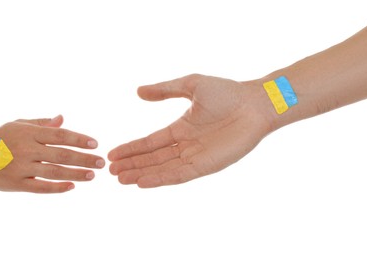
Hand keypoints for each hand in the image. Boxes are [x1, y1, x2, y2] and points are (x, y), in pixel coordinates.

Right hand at [0, 115, 104, 192]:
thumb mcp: (17, 125)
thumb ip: (41, 123)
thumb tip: (63, 118)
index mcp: (28, 133)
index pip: (60, 135)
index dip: (79, 139)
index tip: (95, 143)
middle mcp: (26, 150)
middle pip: (61, 154)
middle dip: (84, 158)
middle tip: (101, 162)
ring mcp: (21, 168)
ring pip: (54, 172)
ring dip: (76, 174)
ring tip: (92, 175)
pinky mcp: (16, 185)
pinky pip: (40, 188)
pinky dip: (57, 188)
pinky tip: (72, 187)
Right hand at [108, 74, 272, 187]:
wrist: (255, 103)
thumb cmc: (228, 92)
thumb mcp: (191, 85)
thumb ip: (164, 90)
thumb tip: (138, 92)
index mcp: (181, 128)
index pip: (150, 142)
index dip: (132, 148)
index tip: (112, 153)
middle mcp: (186, 145)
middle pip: (153, 159)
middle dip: (132, 165)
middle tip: (110, 171)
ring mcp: (196, 157)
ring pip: (162, 169)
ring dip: (141, 174)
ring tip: (121, 179)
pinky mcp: (207, 165)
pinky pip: (179, 175)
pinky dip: (160, 179)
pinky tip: (143, 182)